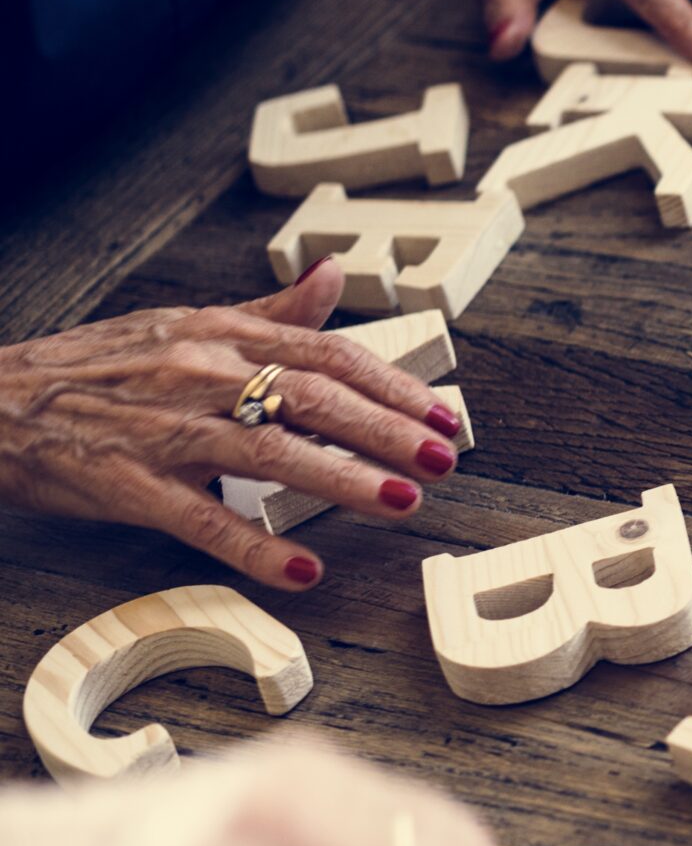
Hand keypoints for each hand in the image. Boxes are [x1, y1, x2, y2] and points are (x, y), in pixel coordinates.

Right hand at [0, 258, 458, 590]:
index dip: (392, 386)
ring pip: (269, 450)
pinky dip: (254, 546)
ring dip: (342, 479)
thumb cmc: (94, 369)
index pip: (326, 355)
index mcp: (219, 335)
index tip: (442, 416)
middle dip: (386, 430)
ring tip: (401, 503)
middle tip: (442, 460)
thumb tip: (333, 276)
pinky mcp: (129, 484)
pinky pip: (201, 518)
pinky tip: (303, 569)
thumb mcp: (184, 327)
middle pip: (312, 397)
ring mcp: (164, 429)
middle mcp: (199, 374)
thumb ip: (268, 312)